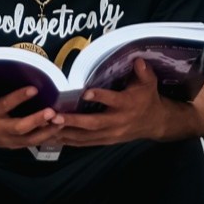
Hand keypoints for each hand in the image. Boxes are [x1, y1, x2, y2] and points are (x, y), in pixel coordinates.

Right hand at [0, 78, 58, 148]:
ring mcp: (8, 141)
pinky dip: (46, 137)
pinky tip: (58, 129)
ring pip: (30, 139)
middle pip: (20, 127)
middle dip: (36, 120)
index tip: (34, 89)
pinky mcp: (15, 146)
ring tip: (61, 121)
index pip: (4, 106)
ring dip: (46, 131)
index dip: (18, 98)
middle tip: (52, 111)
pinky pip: (33, 144)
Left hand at [51, 59, 176, 146]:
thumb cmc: (147, 98)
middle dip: (74, 121)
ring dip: (67, 133)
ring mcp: (111, 134)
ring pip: (87, 136)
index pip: (113, 100)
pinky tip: (55, 138)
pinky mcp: (106, 141)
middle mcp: (118, 121)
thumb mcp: (149, 83)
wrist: (155, 123)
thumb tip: (138, 60)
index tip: (85, 93)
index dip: (100, 96)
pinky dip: (71, 142)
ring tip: (48, 128)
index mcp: (128, 104)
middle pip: (95, 123)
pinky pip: (86, 143)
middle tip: (55, 117)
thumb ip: (143, 72)